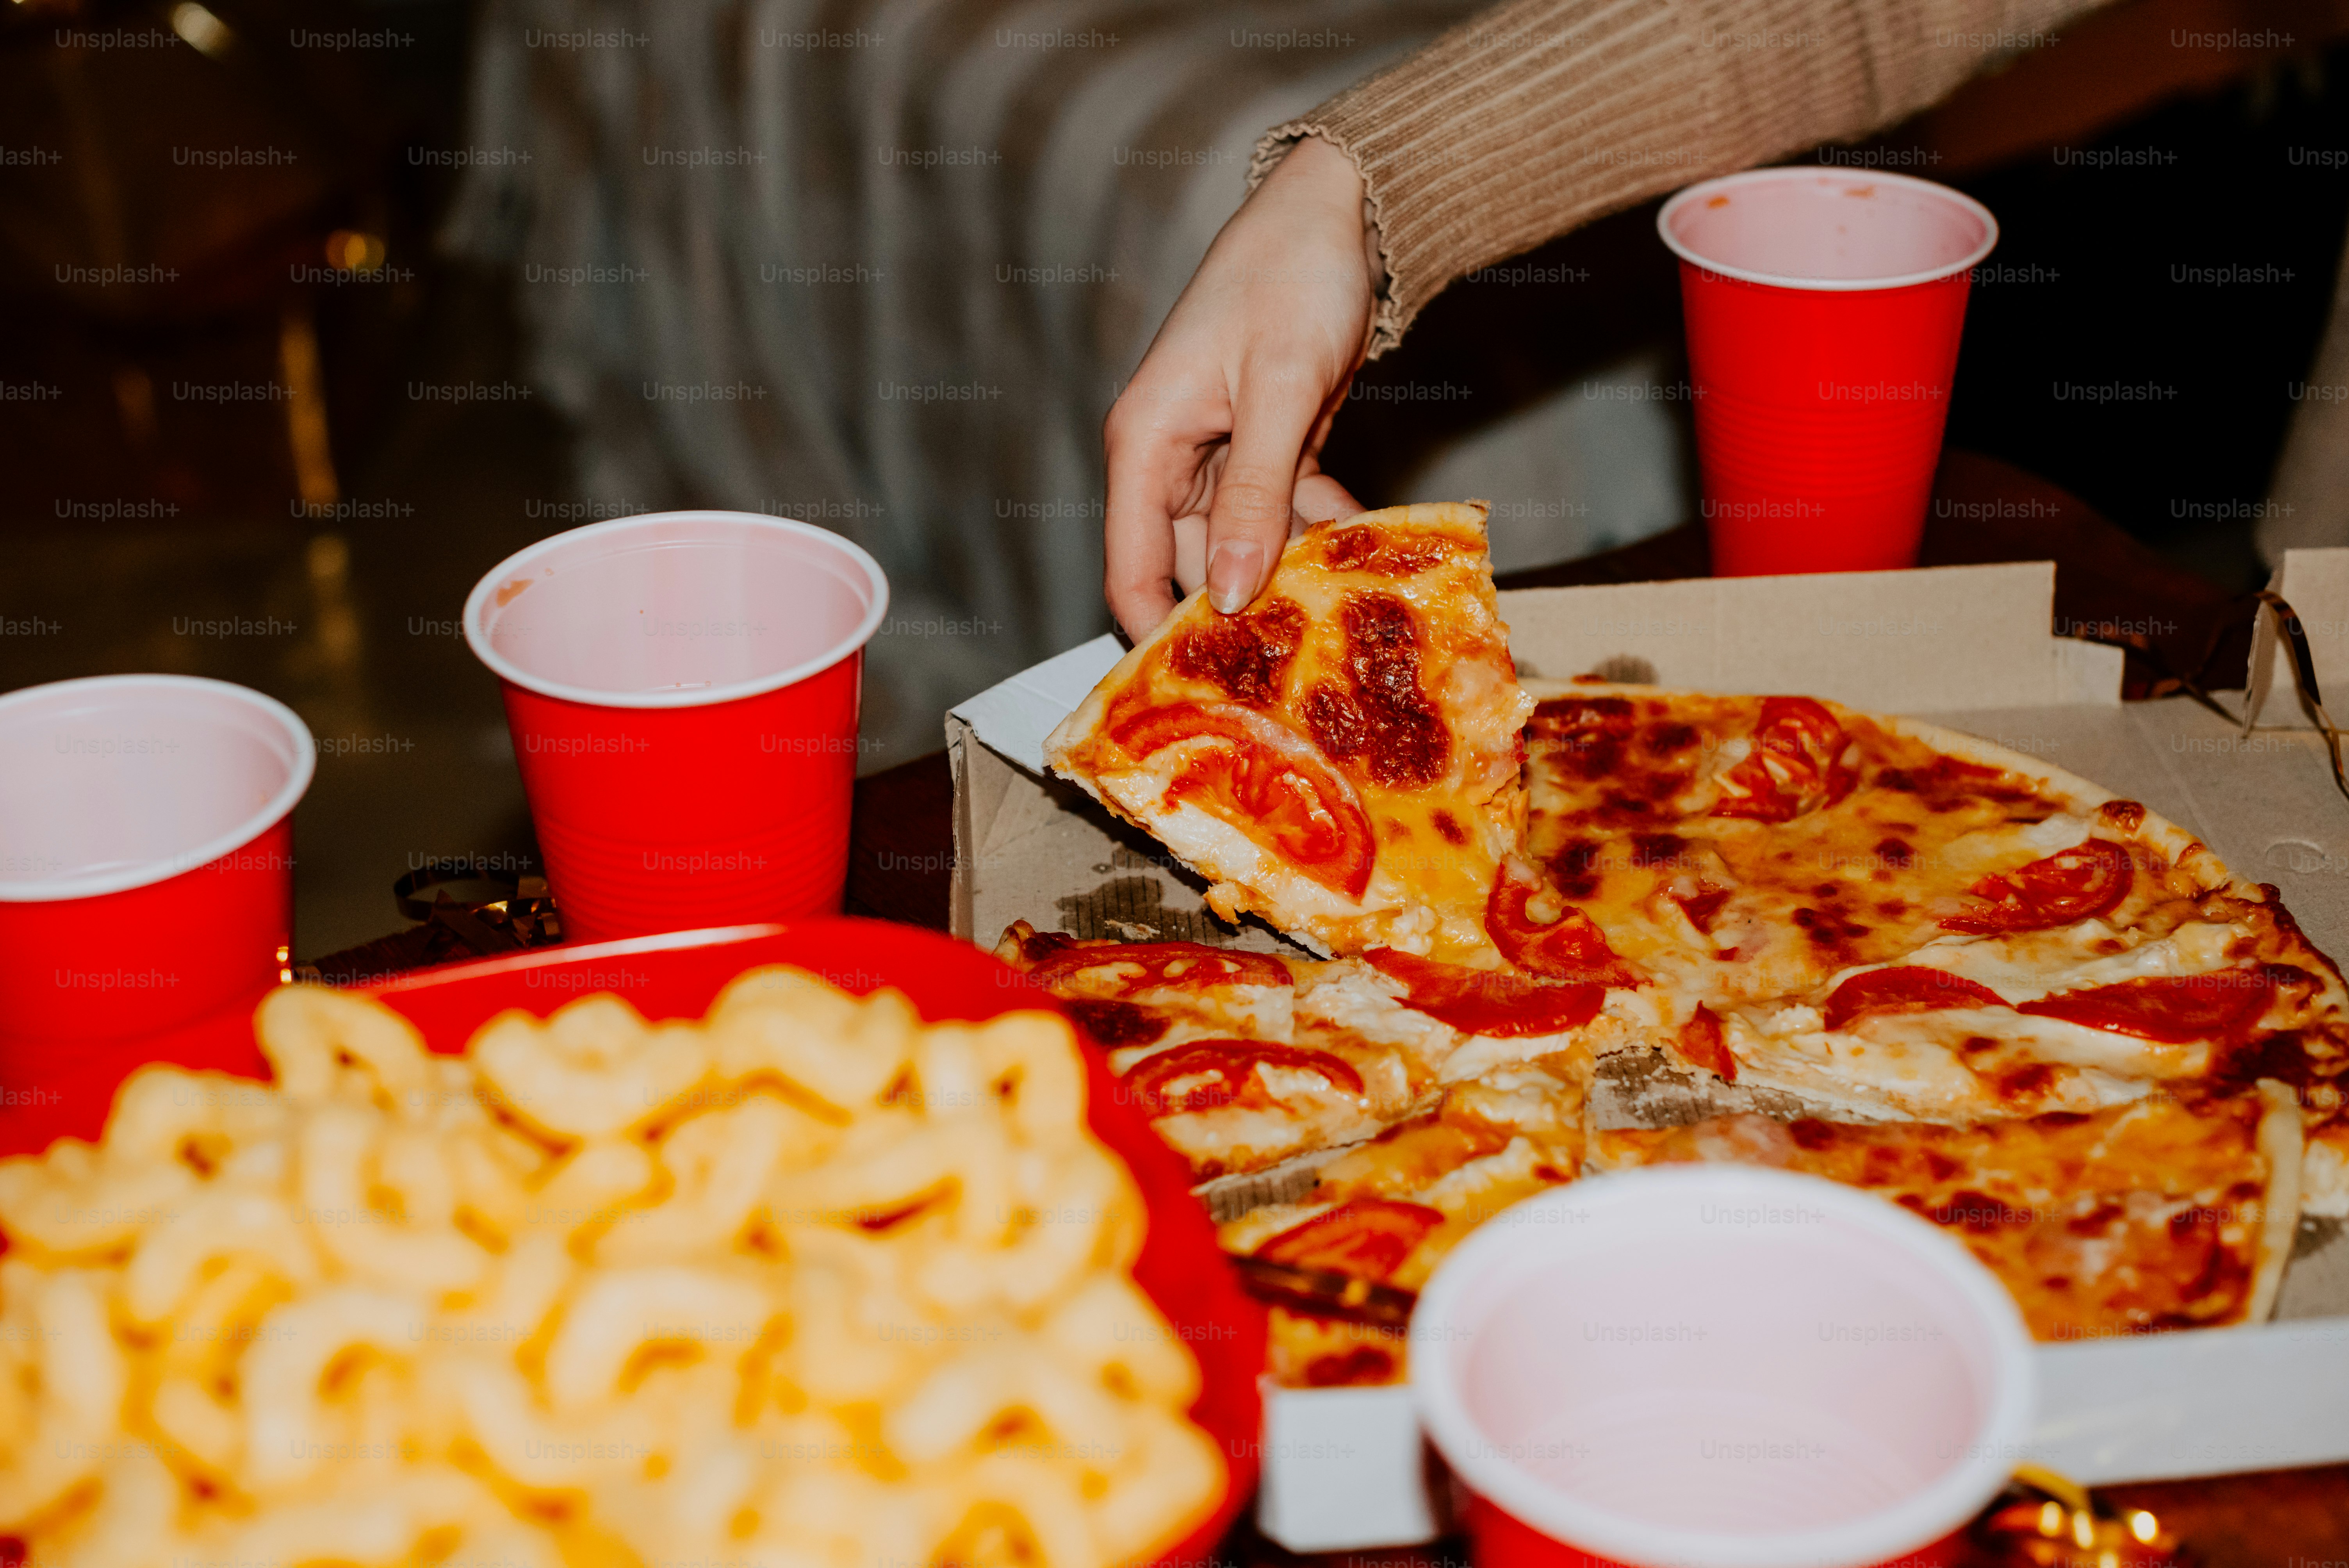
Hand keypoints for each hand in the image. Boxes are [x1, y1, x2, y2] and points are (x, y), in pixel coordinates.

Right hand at [1102, 135, 1381, 641]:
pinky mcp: (1262, 451)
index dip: (1158, 635)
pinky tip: (1358, 543)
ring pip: (1240, 548)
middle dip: (1238, 611)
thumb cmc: (1292, 276)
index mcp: (1144, 442)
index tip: (1207, 690)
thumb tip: (1224, 590)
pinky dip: (1315, 531)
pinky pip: (1279, 516)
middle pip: (1187, 569)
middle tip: (1297, 661)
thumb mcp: (1278, 390)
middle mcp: (1169, 459)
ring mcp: (1216, 458)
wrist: (1338, 212)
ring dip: (1288, 572)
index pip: (1128, 571)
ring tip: (1339, 604)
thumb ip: (1252, 494)